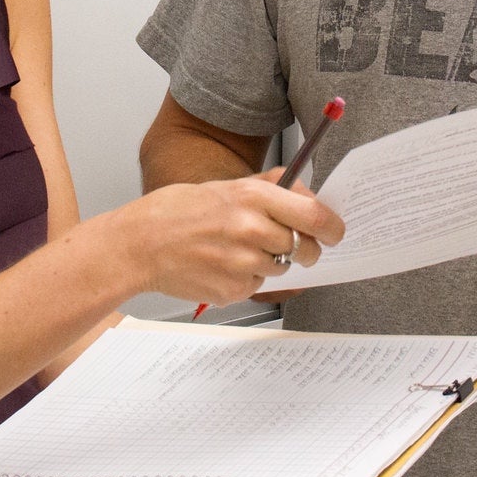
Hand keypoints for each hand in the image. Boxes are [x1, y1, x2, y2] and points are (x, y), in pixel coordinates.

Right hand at [122, 175, 343, 305]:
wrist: (140, 244)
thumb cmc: (179, 210)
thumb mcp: (227, 186)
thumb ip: (270, 189)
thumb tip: (307, 196)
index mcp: (252, 197)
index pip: (314, 215)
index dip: (332, 226)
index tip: (335, 231)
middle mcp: (251, 229)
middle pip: (304, 248)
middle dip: (306, 249)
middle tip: (295, 245)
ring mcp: (242, 263)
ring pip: (281, 268)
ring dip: (270, 261)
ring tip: (237, 248)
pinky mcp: (233, 290)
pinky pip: (257, 286)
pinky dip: (247, 278)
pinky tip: (222, 264)